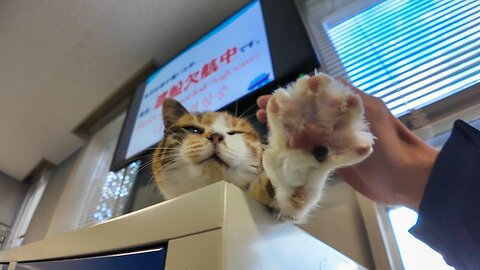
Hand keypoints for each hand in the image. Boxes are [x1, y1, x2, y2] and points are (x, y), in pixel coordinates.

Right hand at [256, 79, 438, 209]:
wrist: (407, 180)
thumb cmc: (391, 145)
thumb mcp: (371, 114)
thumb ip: (346, 99)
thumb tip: (317, 83)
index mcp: (349, 105)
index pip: (315, 94)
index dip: (294, 94)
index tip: (274, 96)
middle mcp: (339, 121)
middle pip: (306, 111)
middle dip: (284, 110)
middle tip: (261, 109)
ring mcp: (335, 140)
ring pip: (305, 130)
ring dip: (285, 127)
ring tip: (264, 124)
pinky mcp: (333, 160)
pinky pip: (310, 150)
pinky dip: (294, 147)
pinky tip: (279, 146)